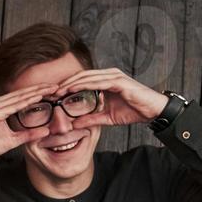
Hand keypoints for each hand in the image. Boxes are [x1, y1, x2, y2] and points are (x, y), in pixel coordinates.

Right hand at [0, 83, 61, 161]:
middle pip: (21, 94)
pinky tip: (38, 97)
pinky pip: (13, 105)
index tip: (51, 91)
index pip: (21, 97)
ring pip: (19, 97)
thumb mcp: (14, 139)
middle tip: (55, 86)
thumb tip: (46, 131)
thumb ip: (29, 134)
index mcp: (0, 107)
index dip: (36, 93)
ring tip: (50, 89)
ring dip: (36, 92)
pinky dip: (26, 101)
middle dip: (39, 89)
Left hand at [53, 68, 168, 127]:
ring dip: (70, 83)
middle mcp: (108, 75)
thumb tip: (73, 125)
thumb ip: (90, 119)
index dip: (66, 87)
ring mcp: (113, 76)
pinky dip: (83, 84)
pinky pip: (97, 81)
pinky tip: (72, 89)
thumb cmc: (133, 111)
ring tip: (56, 91)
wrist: (152, 111)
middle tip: (49, 92)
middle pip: (81, 76)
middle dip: (65, 84)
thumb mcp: (106, 118)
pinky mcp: (119, 81)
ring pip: (86, 77)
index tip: (52, 96)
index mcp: (105, 81)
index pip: (81, 81)